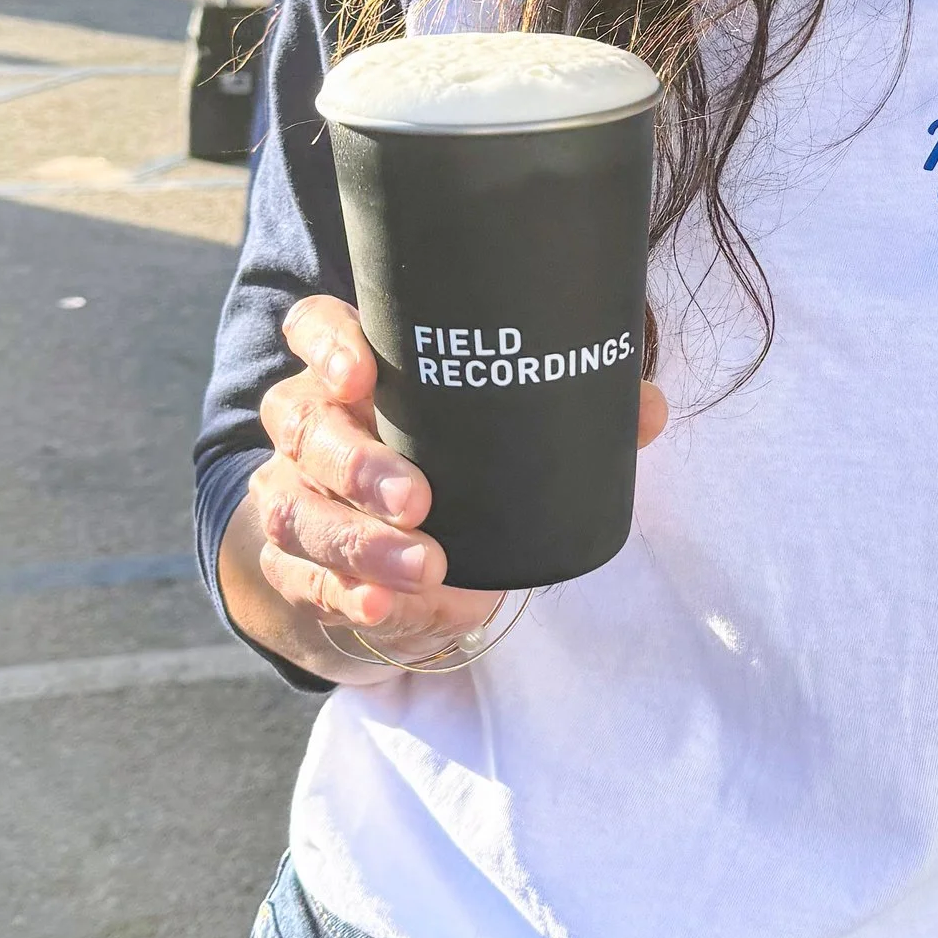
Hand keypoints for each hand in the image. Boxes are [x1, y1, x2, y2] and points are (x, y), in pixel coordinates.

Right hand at [240, 294, 666, 670]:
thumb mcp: (489, 446)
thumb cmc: (442, 478)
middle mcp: (310, 430)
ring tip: (422, 566)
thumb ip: (562, 417)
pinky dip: (345, 596)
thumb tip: (647, 408)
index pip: (315, 330)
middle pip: (305, 427)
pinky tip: (380, 608)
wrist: (369, 570)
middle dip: (359, 464)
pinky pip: (305, 580)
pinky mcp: (291, 570)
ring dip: (360, 543)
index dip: (326, 344)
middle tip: (417, 499)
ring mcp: (290, 499)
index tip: (361, 373)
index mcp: (354, 376)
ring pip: (298, 509)